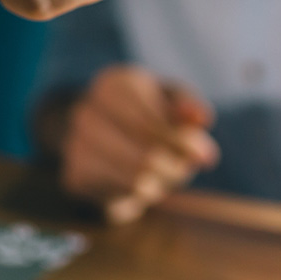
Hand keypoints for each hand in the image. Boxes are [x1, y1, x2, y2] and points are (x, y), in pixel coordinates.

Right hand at [59, 65, 218, 223]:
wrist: (93, 128)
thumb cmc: (141, 109)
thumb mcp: (165, 96)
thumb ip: (186, 104)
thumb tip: (202, 118)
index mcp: (112, 84)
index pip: (151, 124)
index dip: (182, 143)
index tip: (205, 157)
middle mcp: (86, 111)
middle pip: (147, 156)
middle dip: (175, 168)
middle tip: (185, 169)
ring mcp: (75, 144)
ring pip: (137, 180)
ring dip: (161, 183)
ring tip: (164, 174)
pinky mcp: (75, 175)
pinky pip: (122, 195)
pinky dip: (140, 194)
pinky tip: (139, 180)